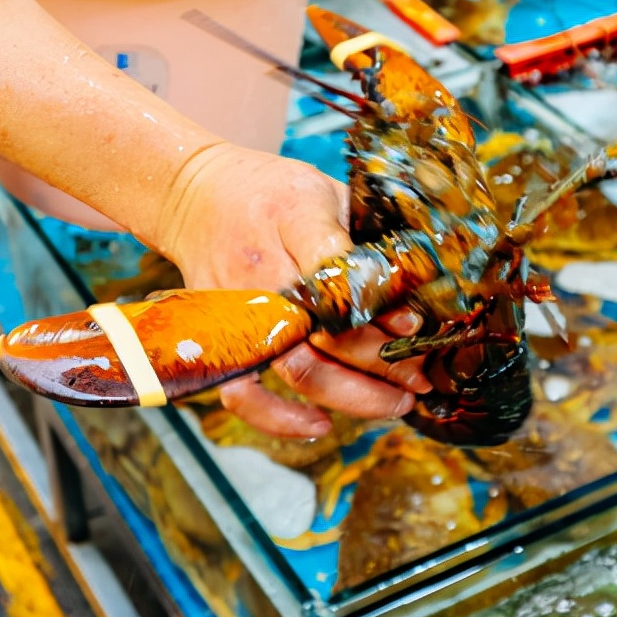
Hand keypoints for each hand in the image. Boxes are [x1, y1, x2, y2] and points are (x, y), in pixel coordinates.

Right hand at [156, 143, 431, 438]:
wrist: (194, 194)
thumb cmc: (271, 192)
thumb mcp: (325, 191)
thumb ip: (362, 237)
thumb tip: (412, 290)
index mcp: (295, 222)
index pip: (346, 278)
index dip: (385, 309)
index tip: (416, 325)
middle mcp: (265, 272)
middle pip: (330, 335)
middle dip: (385, 364)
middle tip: (422, 376)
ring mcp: (240, 310)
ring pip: (299, 370)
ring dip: (355, 397)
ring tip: (398, 403)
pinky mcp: (221, 336)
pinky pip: (243, 394)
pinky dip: (279, 419)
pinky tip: (322, 425)